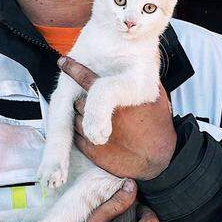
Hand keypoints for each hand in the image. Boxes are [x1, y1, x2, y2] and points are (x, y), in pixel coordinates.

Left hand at [58, 56, 176, 179]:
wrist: (158, 159)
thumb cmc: (158, 126)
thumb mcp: (155, 97)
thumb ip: (141, 81)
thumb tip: (137, 66)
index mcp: (115, 98)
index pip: (86, 78)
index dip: (73, 69)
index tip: (63, 62)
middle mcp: (101, 114)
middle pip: (79, 100)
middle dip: (83, 99)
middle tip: (92, 102)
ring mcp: (94, 132)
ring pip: (76, 117)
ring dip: (81, 115)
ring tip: (94, 118)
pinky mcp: (91, 150)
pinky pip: (76, 136)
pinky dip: (80, 131)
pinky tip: (91, 130)